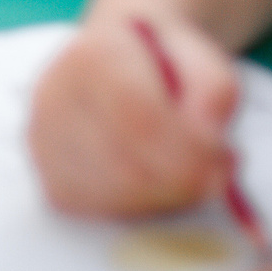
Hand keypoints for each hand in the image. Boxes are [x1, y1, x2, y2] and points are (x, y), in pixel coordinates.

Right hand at [29, 13, 241, 218]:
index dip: (189, 152)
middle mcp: (55, 98)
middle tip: (217, 176)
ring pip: (115, 198)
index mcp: (93, 55)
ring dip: (165, 199)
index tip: (225, 158)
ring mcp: (46, 142)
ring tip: (187, 174)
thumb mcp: (203, 58)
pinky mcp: (51, 179)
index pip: (140, 121)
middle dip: (184, 182)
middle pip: (127, 168)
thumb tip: (208, 135)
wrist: (127, 57)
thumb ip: (215, 91)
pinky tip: (157, 186)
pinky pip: (102, 215)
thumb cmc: (166, 62)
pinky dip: (141, 210)